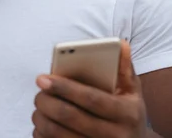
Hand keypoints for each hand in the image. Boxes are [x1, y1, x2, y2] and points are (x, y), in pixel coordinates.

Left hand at [32, 40, 148, 137]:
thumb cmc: (128, 113)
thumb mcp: (133, 92)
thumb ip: (124, 68)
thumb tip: (122, 43)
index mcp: (127, 113)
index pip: (91, 98)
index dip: (64, 87)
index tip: (42, 78)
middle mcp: (116, 135)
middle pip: (71, 117)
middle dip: (47, 103)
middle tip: (38, 94)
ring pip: (59, 135)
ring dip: (42, 120)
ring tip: (38, 109)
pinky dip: (43, 136)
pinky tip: (42, 126)